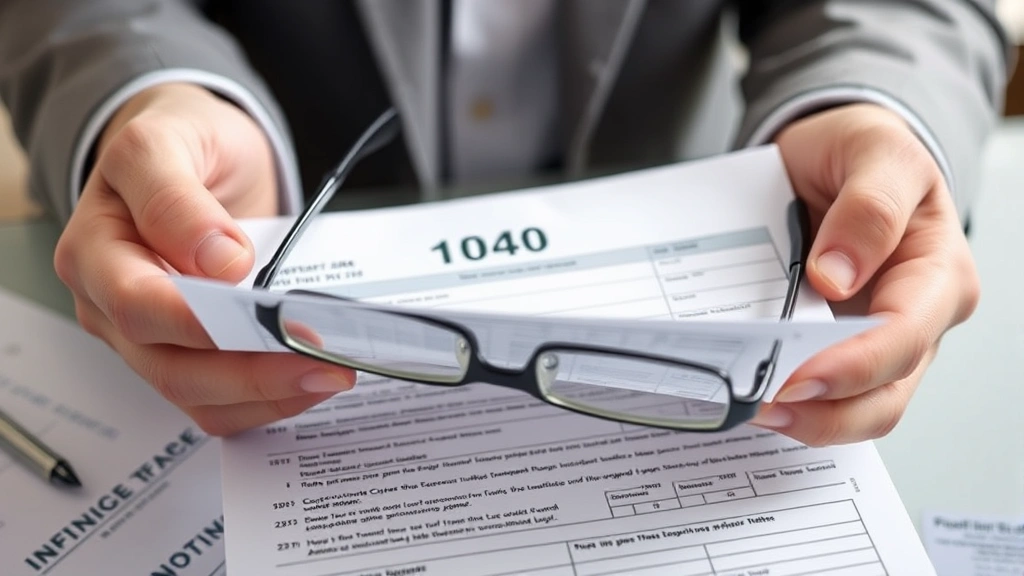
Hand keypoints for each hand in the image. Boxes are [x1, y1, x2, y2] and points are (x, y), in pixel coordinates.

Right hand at [54, 83, 355, 434]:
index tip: (272, 318)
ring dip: (266, 396)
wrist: (189, 152)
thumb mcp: (165, 141)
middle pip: (171, 367)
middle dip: (251, 373)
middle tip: (322, 361)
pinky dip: (264, 401)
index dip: (204, 324)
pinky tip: (307, 381)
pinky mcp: (183, 356)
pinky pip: (217, 402)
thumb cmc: (175, 143)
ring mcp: (147, 338)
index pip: (140, 306)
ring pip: (197, 397)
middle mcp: (112, 306)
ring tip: (329, 373)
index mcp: (96, 251)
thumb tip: (219, 261)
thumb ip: (175, 196)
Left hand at [750, 103, 979, 444]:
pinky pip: (823, 395)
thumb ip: (869, 207)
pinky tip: (752, 398)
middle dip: (825, 413)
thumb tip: (838, 276)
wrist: (837, 155)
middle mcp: (916, 320)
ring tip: (751, 410)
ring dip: (806, 421)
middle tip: (761, 407)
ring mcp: (877, 343)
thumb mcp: (875, 152)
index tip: (797, 377)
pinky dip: (791, 404)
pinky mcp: (839, 350)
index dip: (852, 366)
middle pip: (883, 396)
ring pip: (855, 411)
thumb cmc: (865, 154)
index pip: (903, 337)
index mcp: (937, 274)